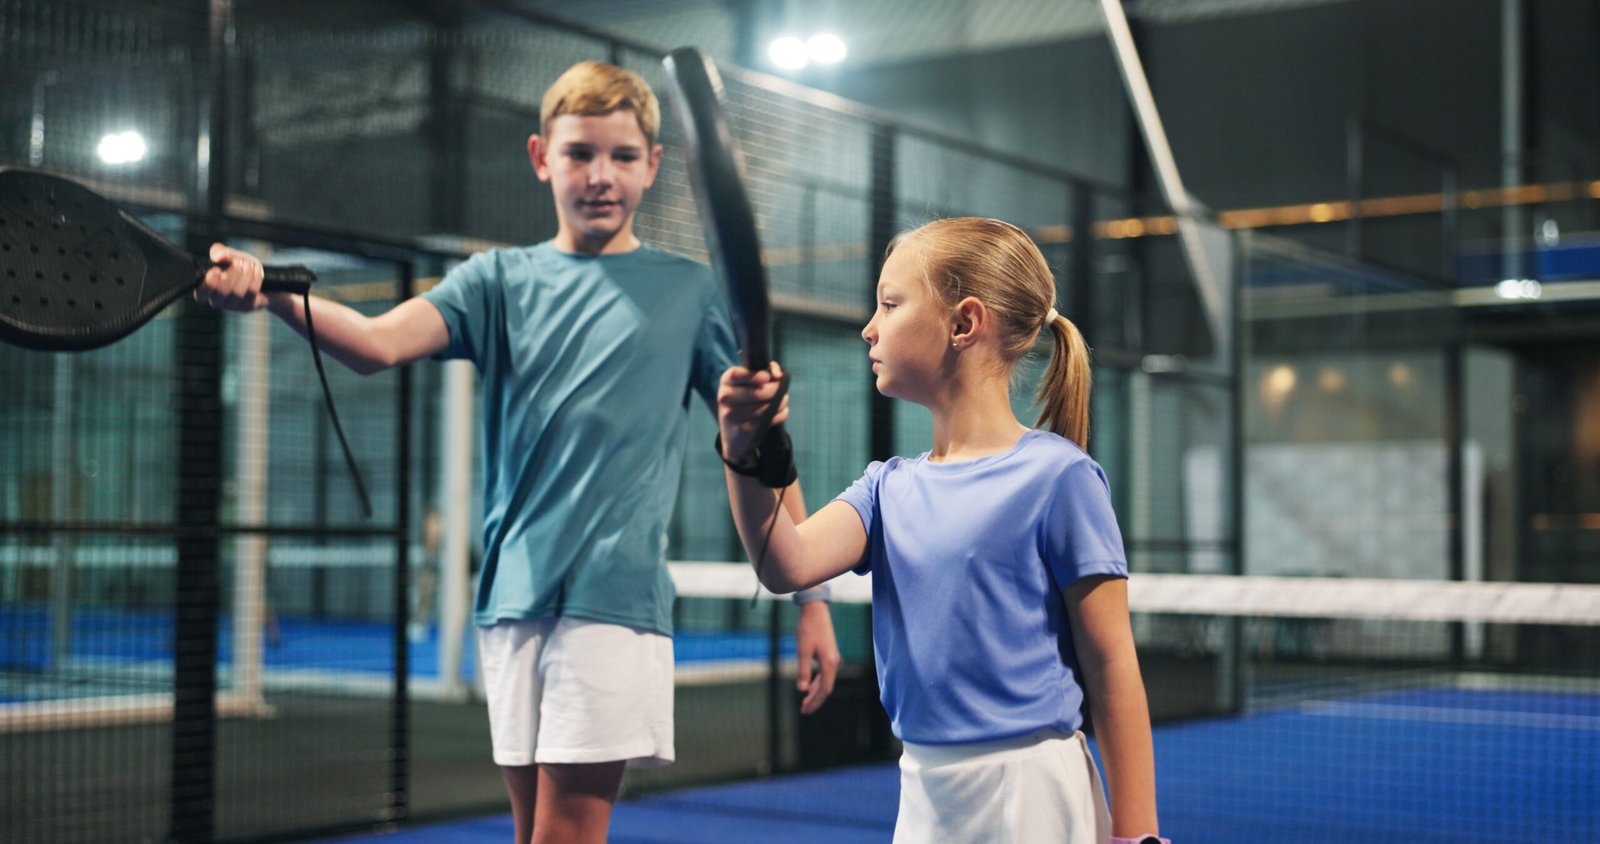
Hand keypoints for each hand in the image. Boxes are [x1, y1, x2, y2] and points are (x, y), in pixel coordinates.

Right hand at [193, 243, 267, 311]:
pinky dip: (255, 279)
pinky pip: (250, 294)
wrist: (258, 275)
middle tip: (238, 262)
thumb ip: (221, 252)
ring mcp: (231, 305)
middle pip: (221, 294)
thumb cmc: (239, 265)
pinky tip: (257, 269)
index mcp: (206, 288)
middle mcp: (216, 300)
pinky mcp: (246, 306)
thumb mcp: (229, 255)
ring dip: (245, 275)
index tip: (216, 270)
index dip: (208, 284)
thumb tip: (216, 255)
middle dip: (231, 275)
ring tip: (248, 264)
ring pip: (237, 294)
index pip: (201, 294)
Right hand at [716, 362, 788, 464]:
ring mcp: (732, 414)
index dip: (754, 376)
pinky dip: (780, 415)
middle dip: (777, 391)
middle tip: (783, 390)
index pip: (737, 375)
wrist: (732, 431)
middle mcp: (725, 396)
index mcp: (727, 380)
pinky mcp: (742, 429)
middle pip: (757, 393)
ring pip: (765, 408)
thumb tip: (779, 375)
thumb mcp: (748, 382)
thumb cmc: (745, 399)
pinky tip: (781, 412)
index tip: (767, 377)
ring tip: (783, 401)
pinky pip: (768, 420)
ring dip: (781, 403)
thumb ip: (766, 371)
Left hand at [794, 600, 838, 714]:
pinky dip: (816, 682)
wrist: (815, 611)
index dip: (816, 702)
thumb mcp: (802, 650)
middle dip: (815, 700)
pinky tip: (809, 686)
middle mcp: (834, 662)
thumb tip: (801, 689)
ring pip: (825, 681)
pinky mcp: (829, 654)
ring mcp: (832, 658)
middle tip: (804, 711)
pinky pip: (824, 673)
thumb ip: (803, 670)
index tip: (806, 711)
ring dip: (815, 692)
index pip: (824, 689)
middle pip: (826, 687)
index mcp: (829, 663)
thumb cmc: (808, 629)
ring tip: (805, 701)